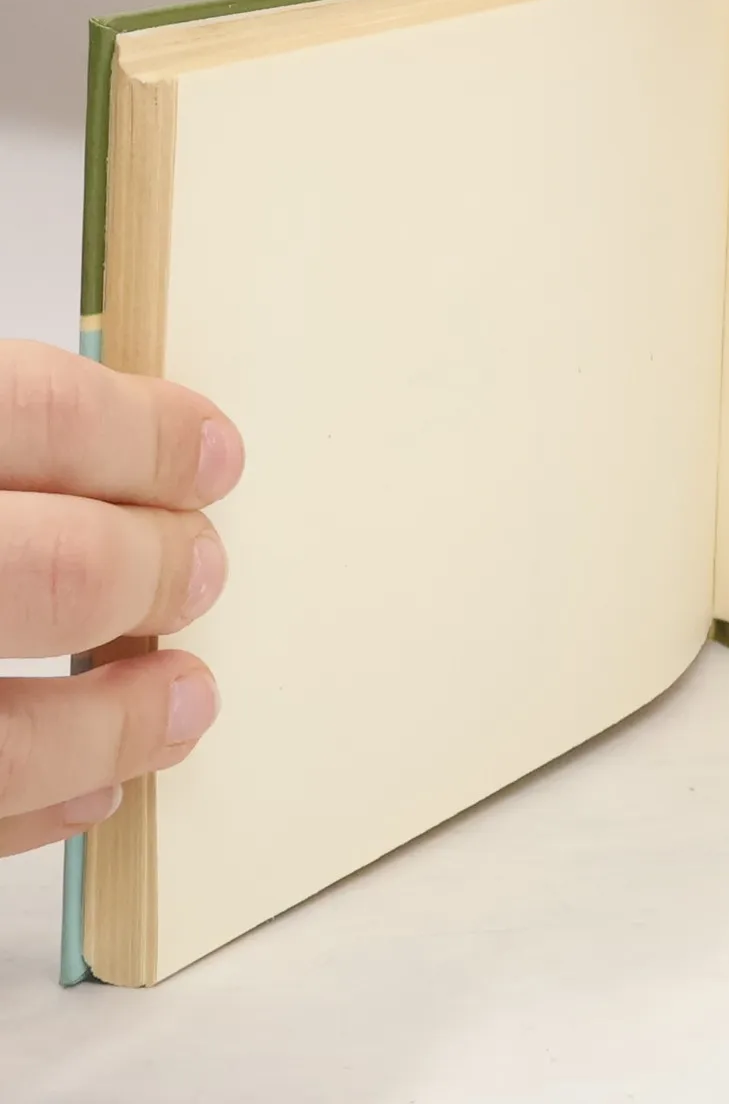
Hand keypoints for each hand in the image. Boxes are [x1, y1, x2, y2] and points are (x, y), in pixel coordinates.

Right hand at [0, 342, 238, 856]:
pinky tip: (90, 785)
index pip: (32, 411)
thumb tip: (144, 444)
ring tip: (187, 700)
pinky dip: (30, 808)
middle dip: (149, 571)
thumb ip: (12, 440)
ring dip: (114, 723)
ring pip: (2, 733)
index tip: (216, 456)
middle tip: (202, 568)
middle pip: (47, 569)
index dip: (145, 435)